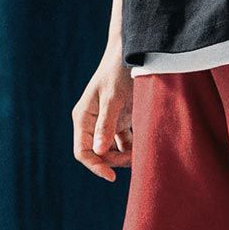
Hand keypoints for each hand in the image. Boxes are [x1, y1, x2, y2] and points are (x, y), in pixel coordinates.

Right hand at [72, 45, 133, 181]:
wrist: (132, 52)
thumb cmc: (118, 72)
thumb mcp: (113, 98)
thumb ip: (106, 125)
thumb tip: (99, 151)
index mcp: (83, 118)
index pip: (83, 152)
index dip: (95, 166)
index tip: (111, 177)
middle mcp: (92, 122)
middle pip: (99, 154)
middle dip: (115, 160)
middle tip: (136, 157)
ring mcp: (107, 122)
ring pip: (113, 150)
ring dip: (126, 155)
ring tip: (143, 152)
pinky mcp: (121, 120)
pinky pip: (125, 142)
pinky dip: (134, 147)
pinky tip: (146, 145)